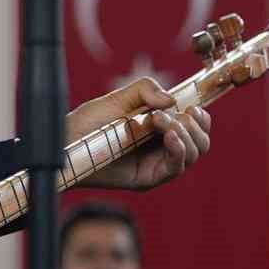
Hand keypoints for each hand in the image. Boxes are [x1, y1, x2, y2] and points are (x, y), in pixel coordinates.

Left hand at [66, 77, 210, 190]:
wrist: (67, 142)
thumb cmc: (88, 122)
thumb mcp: (118, 98)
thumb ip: (145, 90)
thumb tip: (171, 100)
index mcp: (160, 129)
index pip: (196, 126)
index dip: (201, 117)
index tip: (192, 107)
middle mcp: (162, 148)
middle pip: (201, 142)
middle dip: (194, 125)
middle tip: (168, 115)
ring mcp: (156, 164)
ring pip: (193, 153)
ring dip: (184, 133)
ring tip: (160, 122)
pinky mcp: (148, 178)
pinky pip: (176, 167)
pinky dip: (179, 149)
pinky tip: (169, 136)